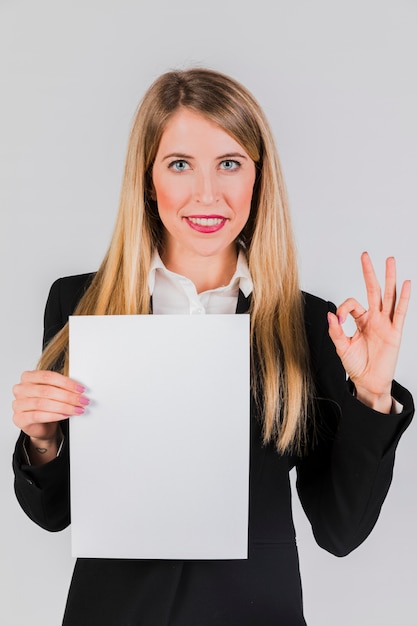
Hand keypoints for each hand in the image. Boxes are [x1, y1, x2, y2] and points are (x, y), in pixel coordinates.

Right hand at [12, 370, 88, 463]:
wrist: (41, 425)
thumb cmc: (47, 405)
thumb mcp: (55, 392)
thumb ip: (62, 387)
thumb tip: (79, 389)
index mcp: (28, 377)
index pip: (48, 376)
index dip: (66, 382)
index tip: (80, 389)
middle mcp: (20, 389)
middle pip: (46, 390)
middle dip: (68, 396)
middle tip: (82, 400)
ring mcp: (18, 404)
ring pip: (43, 403)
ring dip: (64, 406)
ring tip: (77, 409)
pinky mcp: (19, 418)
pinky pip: (38, 416)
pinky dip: (54, 415)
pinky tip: (65, 415)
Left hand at [327, 252, 410, 412]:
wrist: (368, 382)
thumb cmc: (357, 365)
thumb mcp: (341, 348)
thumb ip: (336, 332)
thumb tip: (331, 315)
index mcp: (360, 321)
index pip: (352, 304)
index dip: (343, 309)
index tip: (339, 319)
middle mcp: (374, 318)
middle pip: (372, 290)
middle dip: (369, 272)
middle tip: (366, 255)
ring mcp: (385, 324)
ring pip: (388, 296)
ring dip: (389, 278)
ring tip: (390, 260)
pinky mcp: (395, 332)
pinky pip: (400, 312)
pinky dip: (404, 297)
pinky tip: (406, 283)